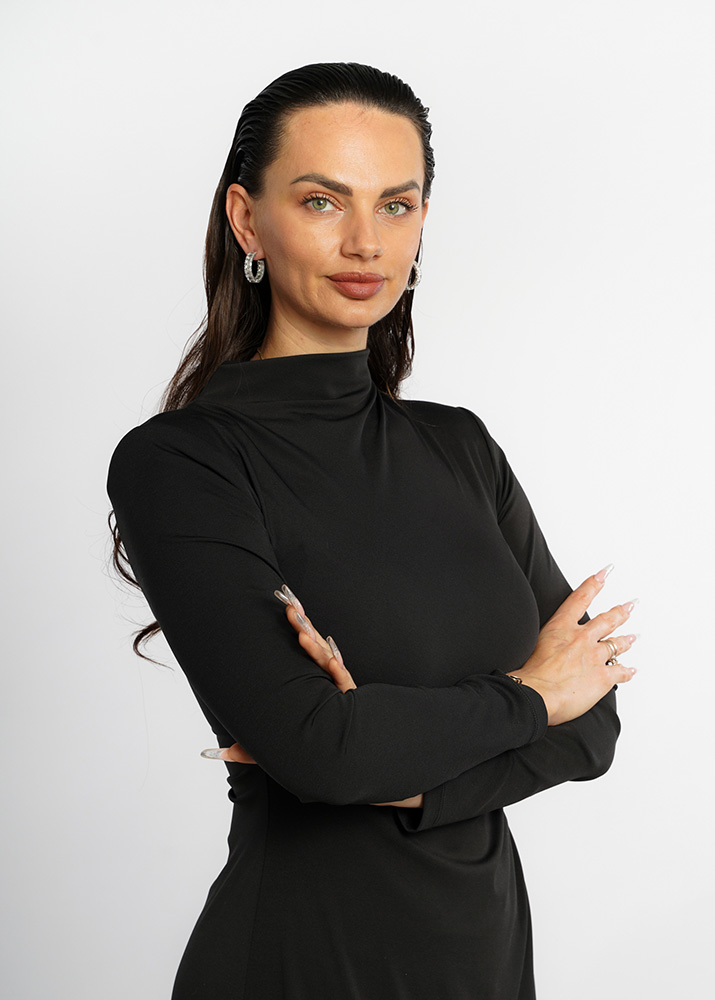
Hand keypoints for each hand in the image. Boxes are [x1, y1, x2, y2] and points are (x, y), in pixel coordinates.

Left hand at [201, 584, 423, 809]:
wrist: (344, 770)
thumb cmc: (315, 753)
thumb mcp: (274, 748)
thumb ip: (247, 749)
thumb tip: (212, 753)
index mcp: (312, 685)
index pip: (303, 649)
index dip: (296, 626)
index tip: (284, 604)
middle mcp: (324, 681)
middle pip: (313, 644)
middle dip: (300, 620)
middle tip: (285, 599)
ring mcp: (336, 688)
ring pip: (323, 653)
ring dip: (307, 633)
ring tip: (294, 617)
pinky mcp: (346, 696)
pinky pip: (335, 672)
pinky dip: (323, 655)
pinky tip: (310, 642)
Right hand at [507, 564, 638, 725]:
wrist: (538, 693)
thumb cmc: (531, 674)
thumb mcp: (534, 645)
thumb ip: (547, 642)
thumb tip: (548, 648)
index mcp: (562, 627)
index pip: (580, 598)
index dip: (594, 584)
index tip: (604, 573)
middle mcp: (582, 638)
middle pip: (606, 620)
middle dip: (620, 611)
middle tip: (630, 605)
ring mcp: (595, 656)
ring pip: (616, 644)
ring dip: (627, 640)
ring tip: (634, 637)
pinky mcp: (603, 677)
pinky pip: (620, 672)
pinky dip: (627, 671)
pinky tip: (631, 670)